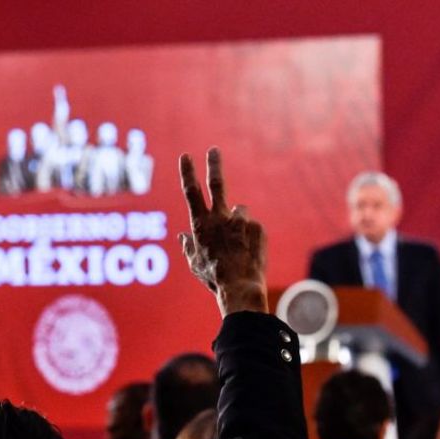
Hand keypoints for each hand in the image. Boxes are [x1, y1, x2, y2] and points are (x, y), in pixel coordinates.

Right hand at [179, 147, 267, 315]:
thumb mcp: (195, 264)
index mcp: (201, 224)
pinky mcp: (257, 227)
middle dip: (214, 164)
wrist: (240, 287)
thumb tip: (182, 236)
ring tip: (239, 246)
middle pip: (217, 184)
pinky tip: (249, 251)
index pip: (191, 191)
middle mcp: (220, 218)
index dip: (187, 172)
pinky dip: (250, 236)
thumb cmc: (214, 278)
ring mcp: (240, 221)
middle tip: (214, 150)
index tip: (186, 156)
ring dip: (238, 223)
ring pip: (239, 212)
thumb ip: (188, 247)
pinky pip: (252, 227)